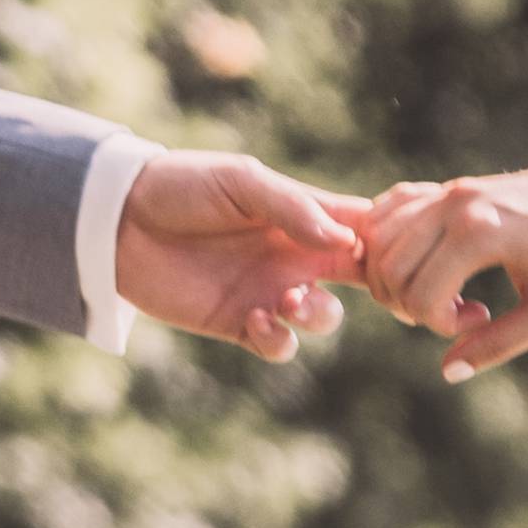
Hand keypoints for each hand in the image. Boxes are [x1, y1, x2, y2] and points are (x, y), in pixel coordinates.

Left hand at [114, 148, 367, 361]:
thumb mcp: (241, 182)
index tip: (409, 251)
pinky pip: (279, 345)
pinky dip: (279, 340)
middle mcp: (293, 255)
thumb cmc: (183, 187)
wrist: (118, 221)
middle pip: (359, 277)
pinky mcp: (238, 323)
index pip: (362, 227)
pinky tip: (258, 320)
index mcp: (302, 214)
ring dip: (319, 315)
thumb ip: (293, 207)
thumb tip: (343, 239)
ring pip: (323, 317)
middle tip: (379, 293)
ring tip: (290, 301)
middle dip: (378, 288)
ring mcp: (268, 291)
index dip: (389, 241)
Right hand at [360, 158, 527, 378]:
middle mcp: (455, 205)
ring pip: (380, 239)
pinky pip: (390, 212)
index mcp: (480, 233)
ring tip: (441, 291)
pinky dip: (389, 243)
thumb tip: (448, 371)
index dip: (438, 325)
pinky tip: (425, 265)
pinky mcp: (451, 187)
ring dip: (394, 277)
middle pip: (389, 267)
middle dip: (407, 304)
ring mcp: (450, 191)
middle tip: (455, 313)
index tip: (480, 320)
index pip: (419, 295)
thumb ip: (497, 345)